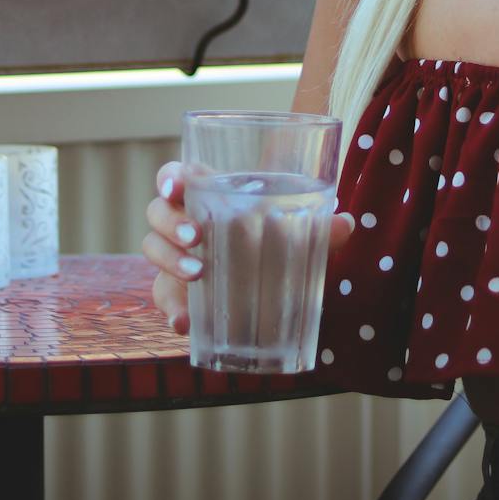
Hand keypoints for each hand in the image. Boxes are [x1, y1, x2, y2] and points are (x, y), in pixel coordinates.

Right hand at [143, 159, 356, 334]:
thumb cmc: (276, 238)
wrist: (269, 277)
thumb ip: (321, 226)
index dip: (169, 178)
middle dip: (171, 223)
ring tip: (197, 274)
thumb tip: (345, 224)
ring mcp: (175, 256)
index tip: (177, 187)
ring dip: (170, 259)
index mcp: (207, 194)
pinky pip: (162, 296)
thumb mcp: (298, 231)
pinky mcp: (175, 290)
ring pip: (153, 248)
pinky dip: (171, 308)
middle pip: (157, 211)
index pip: (175, 177)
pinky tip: (183, 322)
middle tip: (196, 237)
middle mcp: (184, 221)